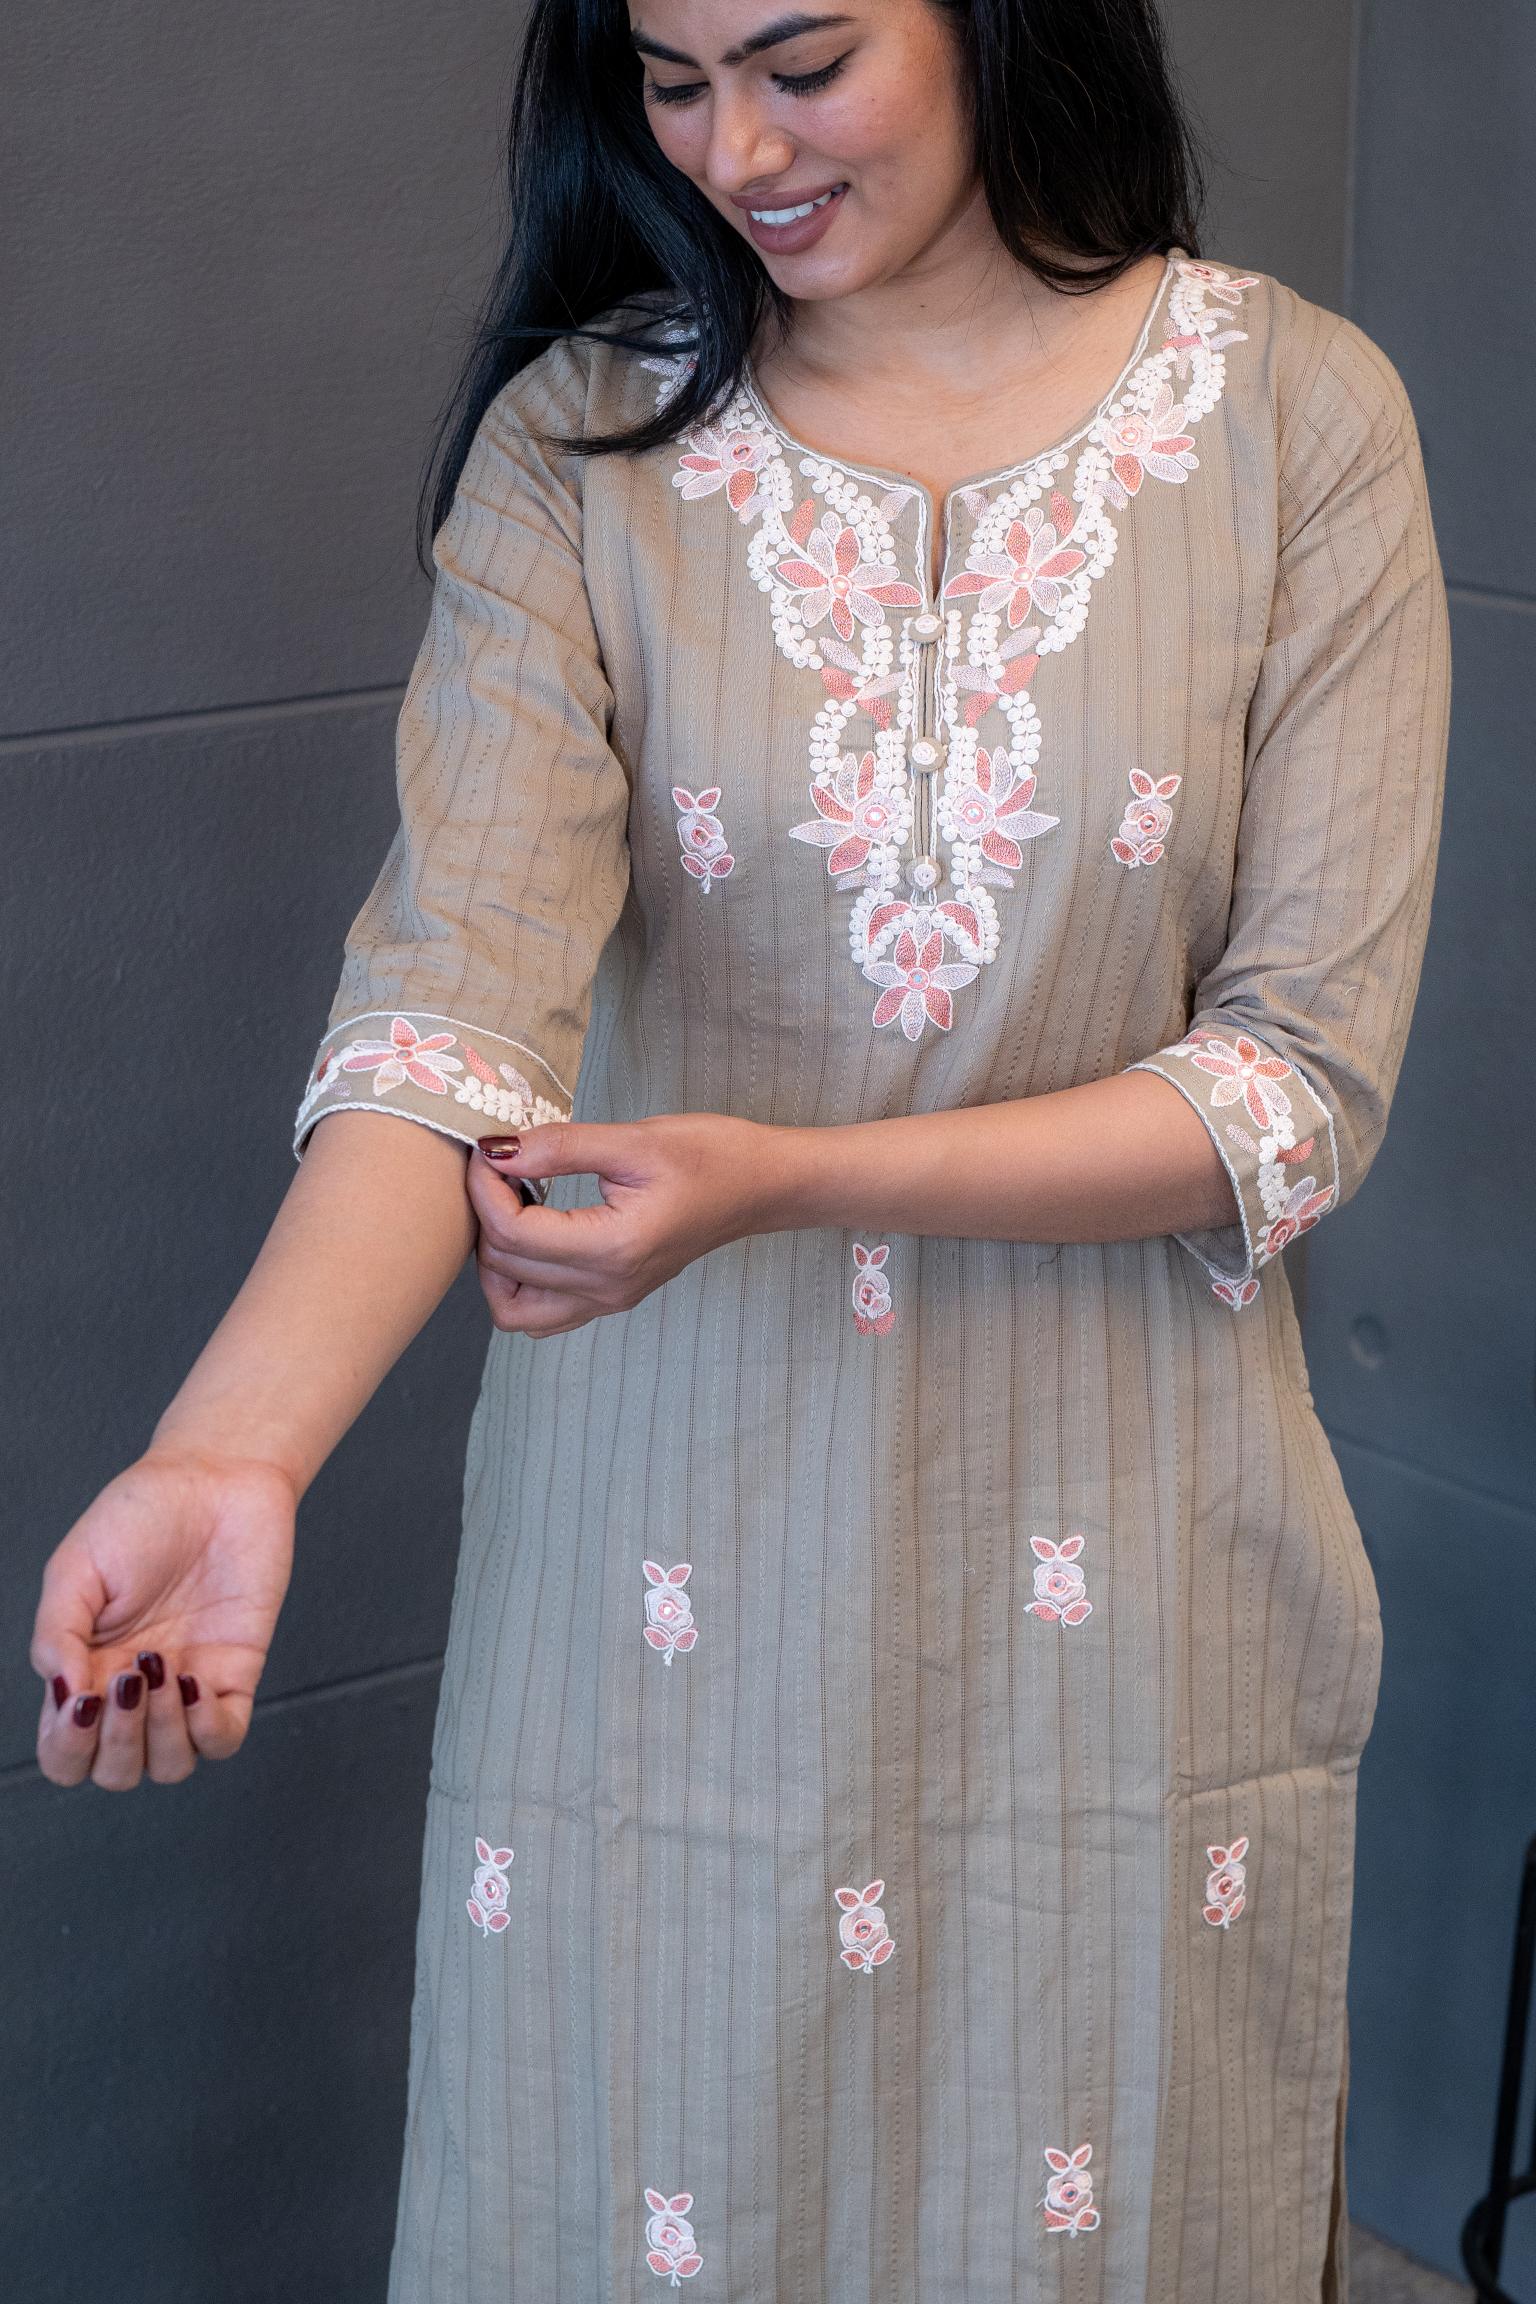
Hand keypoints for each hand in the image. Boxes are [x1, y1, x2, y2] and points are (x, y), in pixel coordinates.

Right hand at [31, 1448, 296, 1789]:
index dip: (66, 1747)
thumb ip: (57, 1634)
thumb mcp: (75, 1567)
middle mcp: (136, 1691)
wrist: (215, 1478)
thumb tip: (65, 1696)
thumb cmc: (141, 1515)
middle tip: (128, 1678)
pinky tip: (194, 1681)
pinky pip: (224, 1739)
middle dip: (117, 1742)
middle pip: (115, 1771)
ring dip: (161, 1734)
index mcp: (87, 1670)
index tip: (82, 1697)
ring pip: (170, 1766)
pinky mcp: (236, 1673)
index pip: (66, 1752)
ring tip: (162, 1669)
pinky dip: (207, 1727)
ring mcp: (187, 1687)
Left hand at [468, 1112, 769, 1337]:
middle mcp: (607, 1288)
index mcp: (614, 1248)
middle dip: (485, 1213)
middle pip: (505, 1268)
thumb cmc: (710, 1156)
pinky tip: (535, 1234)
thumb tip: (497, 1151)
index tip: (489, 1147)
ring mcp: (609, 1301)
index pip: (513, 1233)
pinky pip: (542, 1315)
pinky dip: (519, 1283)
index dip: (484, 1187)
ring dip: (495, 1261)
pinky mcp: (611, 1298)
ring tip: (512, 1205)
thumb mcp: (634, 1139)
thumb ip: (560, 1148)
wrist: (760, 1185)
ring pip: (513, 1310)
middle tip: (500, 1165)